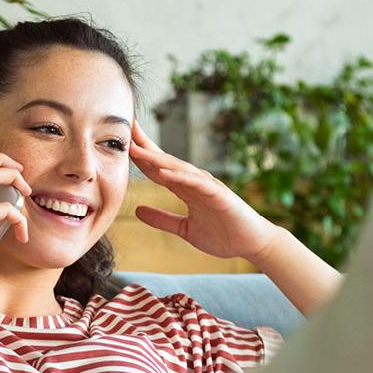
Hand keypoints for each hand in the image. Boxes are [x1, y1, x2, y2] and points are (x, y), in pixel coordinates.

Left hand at [128, 121, 276, 260]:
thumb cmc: (222, 234)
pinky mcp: (219, 196)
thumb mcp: (184, 229)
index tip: (121, 142)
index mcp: (185, 189)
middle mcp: (194, 182)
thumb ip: (162, 219)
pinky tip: (164, 173)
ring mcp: (207, 186)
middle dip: (145, 145)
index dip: (140, 156)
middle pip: (165, 161)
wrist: (251, 244)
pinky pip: (197, 184)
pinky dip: (180, 177)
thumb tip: (138, 211)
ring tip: (136, 148)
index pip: (158, 168)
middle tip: (126, 128)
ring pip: (178, 168)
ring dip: (157, 158)